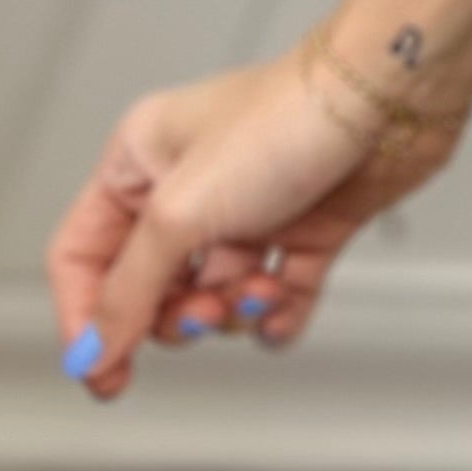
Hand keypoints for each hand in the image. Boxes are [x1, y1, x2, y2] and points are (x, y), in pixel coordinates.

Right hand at [43, 42, 466, 400]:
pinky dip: (279, 314)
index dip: (85, 317)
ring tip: (263, 288)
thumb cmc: (285, 120)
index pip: (83, 254)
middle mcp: (191, 184)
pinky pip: (277, 295)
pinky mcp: (306, 226)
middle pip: (150, 286)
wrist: (389, 97)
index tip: (100, 373)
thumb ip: (130, 291)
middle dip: (176, 313)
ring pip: (215, 296)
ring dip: (235, 310)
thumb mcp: (181, 213)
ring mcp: (251, 207)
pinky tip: (285, 308)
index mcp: (141, 161)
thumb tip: (91, 354)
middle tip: (205, 313)